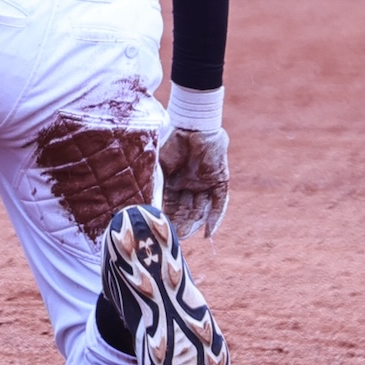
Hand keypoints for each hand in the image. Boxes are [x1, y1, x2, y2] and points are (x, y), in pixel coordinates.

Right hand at [160, 85, 228, 238]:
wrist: (192, 124)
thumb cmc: (172, 141)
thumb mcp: (159, 166)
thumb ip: (155, 184)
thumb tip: (144, 205)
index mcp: (175, 180)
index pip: (171, 205)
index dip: (167, 219)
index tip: (160, 232)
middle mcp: (191, 185)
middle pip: (187, 210)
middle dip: (180, 225)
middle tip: (172, 240)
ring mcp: (206, 183)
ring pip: (201, 209)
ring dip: (193, 224)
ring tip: (184, 237)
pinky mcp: (220, 180)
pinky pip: (219, 202)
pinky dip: (215, 217)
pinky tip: (208, 232)